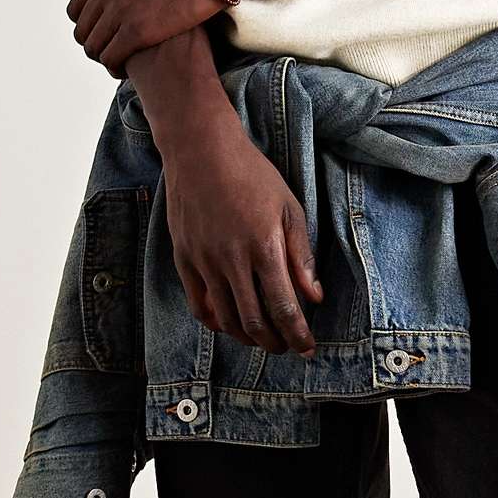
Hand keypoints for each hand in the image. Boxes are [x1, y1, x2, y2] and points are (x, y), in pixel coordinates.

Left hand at [67, 0, 217, 73]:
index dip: (88, 23)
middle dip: (95, 42)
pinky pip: (112, 58)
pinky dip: (115, 67)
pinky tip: (127, 69)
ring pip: (94, 47)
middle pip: (83, 30)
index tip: (104, 30)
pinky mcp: (138, 31)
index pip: (77, 8)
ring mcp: (120, 10)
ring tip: (120, 61)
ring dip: (104, 57)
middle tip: (112, 48)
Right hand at [128, 36, 320, 357]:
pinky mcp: (184, 258)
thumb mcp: (289, 207)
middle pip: (254, 321)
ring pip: (226, 318)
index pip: (284, 307)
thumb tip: (313, 296)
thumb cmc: (252, 174)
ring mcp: (204, 261)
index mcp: (264, 246)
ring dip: (247, 337)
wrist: (201, 150)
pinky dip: (216, 322)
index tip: (307, 348)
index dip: (297, 334)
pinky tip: (228, 325)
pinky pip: (199, 305)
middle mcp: (232, 260)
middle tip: (286, 347)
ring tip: (262, 340)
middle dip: (274, 342)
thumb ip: (302, 255)